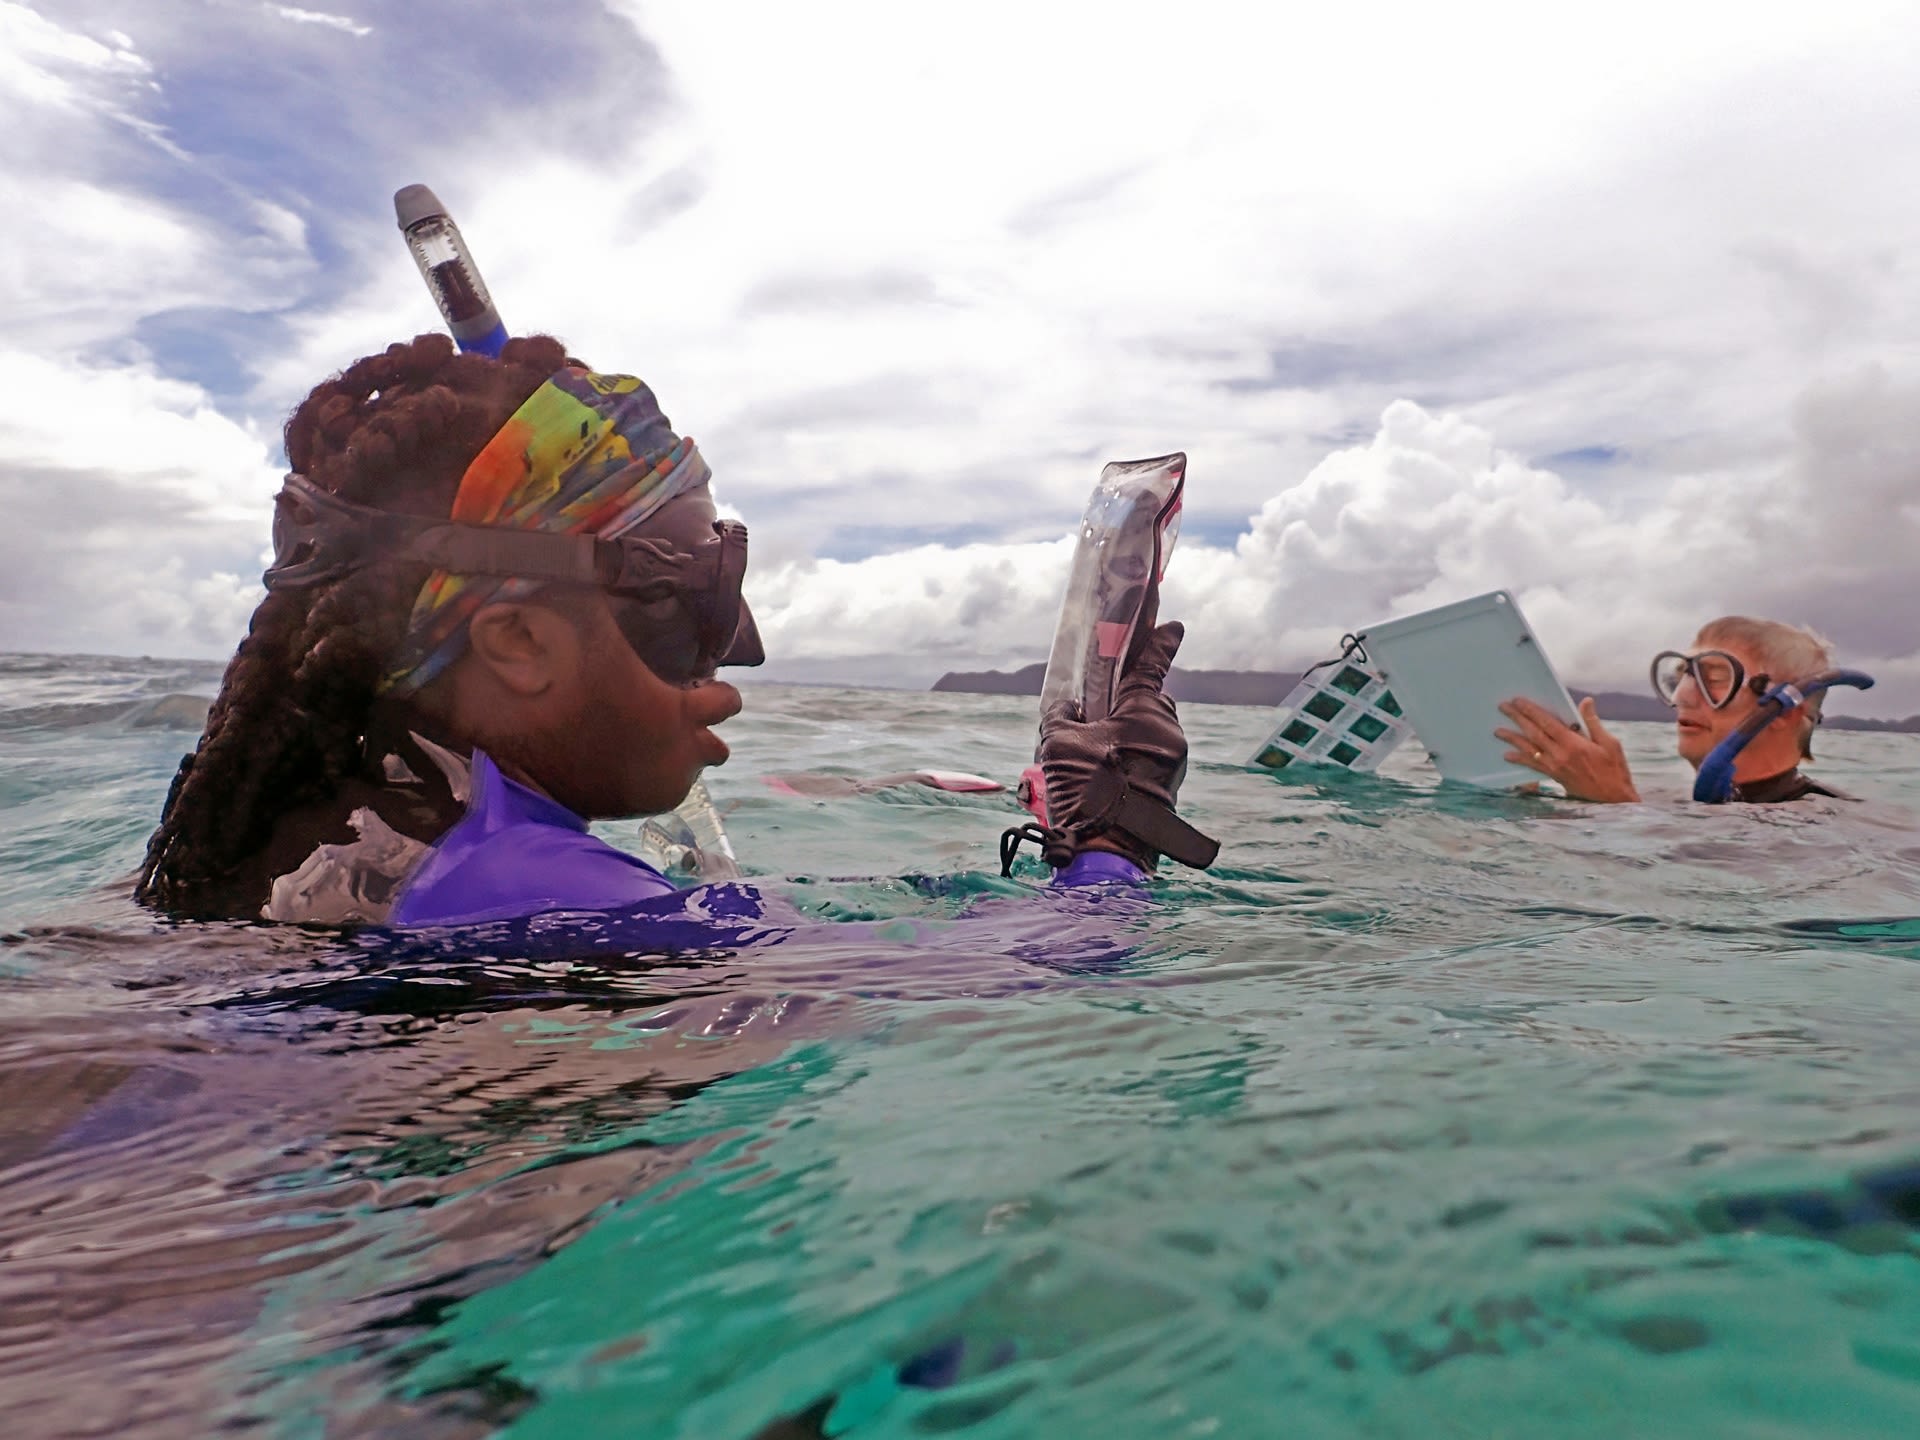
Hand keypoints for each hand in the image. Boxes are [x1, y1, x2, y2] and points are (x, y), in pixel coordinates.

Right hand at [1036, 621, 1193, 869]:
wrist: (1109, 854)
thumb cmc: (1087, 793)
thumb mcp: (1059, 744)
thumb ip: (1062, 716)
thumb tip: (1070, 707)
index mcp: (1146, 711)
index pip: (1152, 665)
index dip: (1159, 642)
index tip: (1172, 625)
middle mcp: (1169, 732)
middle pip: (1149, 701)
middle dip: (1128, 701)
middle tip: (1099, 712)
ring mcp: (1175, 762)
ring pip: (1150, 732)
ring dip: (1126, 735)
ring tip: (1095, 754)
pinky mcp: (1171, 787)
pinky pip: (1152, 758)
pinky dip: (1132, 757)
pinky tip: (1106, 775)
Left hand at [1496, 695, 1639, 802]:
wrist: (1613, 799)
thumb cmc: (1615, 769)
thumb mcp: (1610, 743)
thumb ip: (1593, 722)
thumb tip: (1586, 701)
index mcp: (1574, 744)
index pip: (1547, 723)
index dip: (1531, 711)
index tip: (1518, 701)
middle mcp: (1560, 755)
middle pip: (1533, 733)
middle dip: (1517, 719)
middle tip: (1503, 707)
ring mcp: (1555, 767)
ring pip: (1529, 749)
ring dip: (1512, 739)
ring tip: (1497, 731)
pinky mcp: (1554, 776)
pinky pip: (1533, 766)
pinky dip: (1520, 760)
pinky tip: (1508, 755)